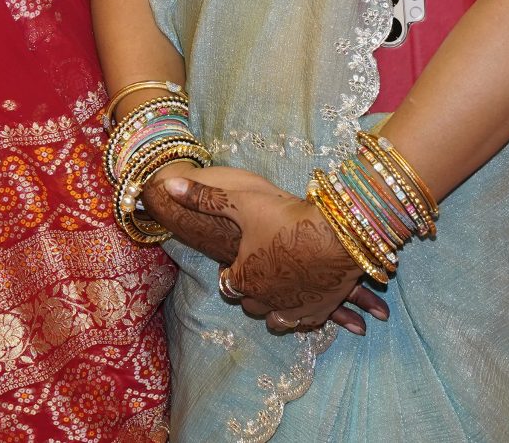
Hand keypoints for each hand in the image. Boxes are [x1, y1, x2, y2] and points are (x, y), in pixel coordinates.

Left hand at [161, 167, 389, 337]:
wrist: (339, 236)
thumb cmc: (287, 218)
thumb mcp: (241, 203)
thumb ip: (205, 198)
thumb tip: (169, 185)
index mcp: (243, 278)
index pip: (227, 284)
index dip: (232, 271)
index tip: (239, 260)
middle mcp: (265, 300)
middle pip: (249, 303)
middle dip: (250, 290)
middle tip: (259, 272)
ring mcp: (293, 309)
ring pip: (274, 318)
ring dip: (272, 306)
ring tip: (278, 288)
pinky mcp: (319, 312)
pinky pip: (303, 323)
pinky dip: (299, 314)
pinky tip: (302, 299)